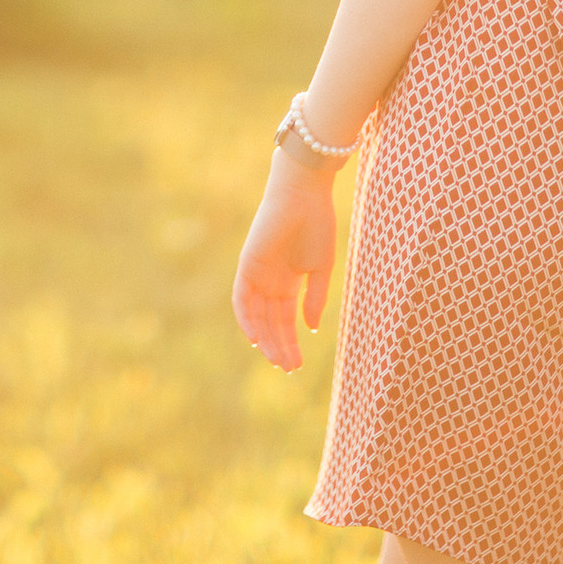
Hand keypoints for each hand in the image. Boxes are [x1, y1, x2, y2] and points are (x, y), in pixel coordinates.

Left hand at [232, 146, 337, 372]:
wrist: (305, 195)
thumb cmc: (317, 225)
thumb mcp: (320, 269)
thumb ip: (314, 298)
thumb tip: (309, 328)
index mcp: (288, 280)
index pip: (285, 319)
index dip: (290, 342)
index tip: (298, 364)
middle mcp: (270, 279)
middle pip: (271, 321)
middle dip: (279, 346)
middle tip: (289, 368)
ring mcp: (257, 273)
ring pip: (257, 315)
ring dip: (266, 339)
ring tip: (278, 360)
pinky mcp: (247, 264)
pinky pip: (242, 298)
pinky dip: (246, 319)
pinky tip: (256, 339)